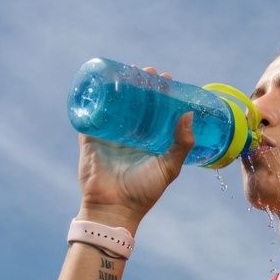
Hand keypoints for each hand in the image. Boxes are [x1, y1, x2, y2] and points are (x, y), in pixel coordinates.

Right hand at [77, 68, 194, 226]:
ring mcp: (109, 136)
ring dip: (120, 87)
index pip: (156, 112)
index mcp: (149, 142)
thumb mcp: (169, 168)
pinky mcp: (91, 138)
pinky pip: (91, 114)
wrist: (114, 208)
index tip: (167, 79)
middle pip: (136, 104)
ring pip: (114, 105)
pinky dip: (94, 99)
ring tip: (129, 71)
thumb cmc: (144, 192)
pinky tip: (101, 82)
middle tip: (148, 72)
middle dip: (141, 86)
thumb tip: (188, 115)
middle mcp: (130, 136)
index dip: (161, 95)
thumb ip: (182, 144)